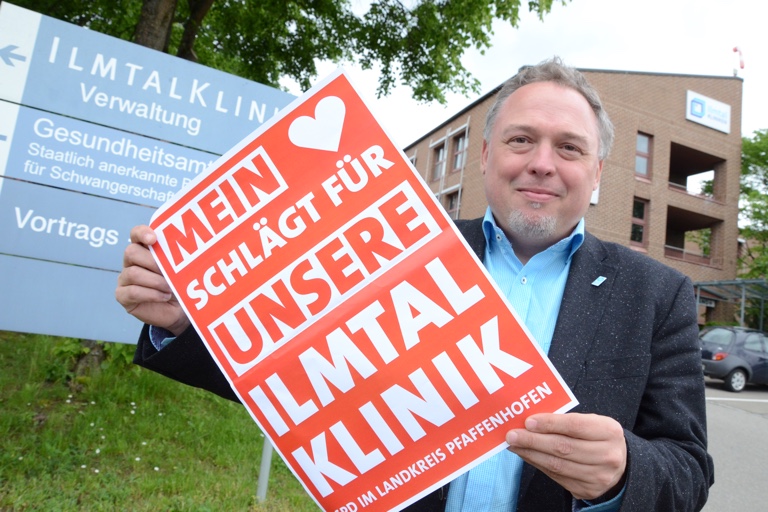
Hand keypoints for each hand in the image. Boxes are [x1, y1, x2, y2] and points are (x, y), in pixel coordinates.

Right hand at [115, 225, 189, 335]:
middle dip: (153, 262)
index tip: (154, 239)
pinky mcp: (122, 296)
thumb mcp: (182, 269)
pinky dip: (151, 294)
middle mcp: (131, 262)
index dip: (142, 233)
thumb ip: (178, 257)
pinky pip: (132, 292)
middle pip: (131, 252)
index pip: (136, 234)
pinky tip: (164, 296)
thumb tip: (187, 250)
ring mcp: (124, 278)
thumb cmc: (179, 285)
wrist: (179, 310)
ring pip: (133, 273)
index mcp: (144, 249)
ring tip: (170, 288)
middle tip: (170, 272)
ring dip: (155, 281)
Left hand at [506, 413, 626, 500]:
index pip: (575, 425)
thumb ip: (566, 420)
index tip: (528, 421)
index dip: (550, 423)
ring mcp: (598, 476)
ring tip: (514, 445)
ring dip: (531, 454)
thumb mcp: (591, 422)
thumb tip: (531, 421)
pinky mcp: (587, 490)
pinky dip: (538, 464)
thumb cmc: (597, 437)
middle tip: (512, 435)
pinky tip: (526, 455)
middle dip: (533, 440)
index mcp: (609, 432)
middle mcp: (607, 455)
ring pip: (557, 465)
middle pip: (563, 447)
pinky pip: (556, 476)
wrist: (619, 465)